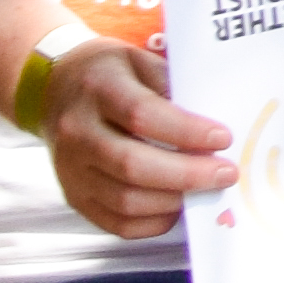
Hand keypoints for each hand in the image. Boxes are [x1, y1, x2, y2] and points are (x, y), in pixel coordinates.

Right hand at [35, 35, 231, 234]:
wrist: (56, 91)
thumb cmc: (110, 74)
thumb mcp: (141, 60)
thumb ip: (172, 85)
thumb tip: (216, 118)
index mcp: (98, 90)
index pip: (141, 115)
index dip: (186, 131)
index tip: (223, 138)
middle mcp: (78, 133)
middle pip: (132, 165)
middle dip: (187, 174)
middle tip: (226, 174)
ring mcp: (71, 170)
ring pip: (124, 200)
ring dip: (173, 200)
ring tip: (207, 190)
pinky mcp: (73, 196)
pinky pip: (113, 222)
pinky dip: (151, 222)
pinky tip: (177, 207)